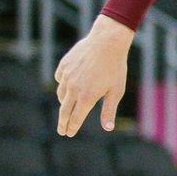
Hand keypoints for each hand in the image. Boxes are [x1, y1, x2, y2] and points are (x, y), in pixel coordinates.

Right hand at [54, 14, 133, 135]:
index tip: (69, 133)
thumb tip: (108, 128)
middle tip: (61, 131)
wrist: (107, 41)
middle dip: (62, 123)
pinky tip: (67, 86)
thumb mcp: (116, 90)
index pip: (75, 118)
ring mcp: (66, 76)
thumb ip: (109, 110)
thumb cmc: (115, 67)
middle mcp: (73, 88)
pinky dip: (63, 85)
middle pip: (64, 110)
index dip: (72, 127)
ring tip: (66, 109)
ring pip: (61, 94)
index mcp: (86, 97)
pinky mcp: (64, 66)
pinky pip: (60, 79)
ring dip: (63, 104)